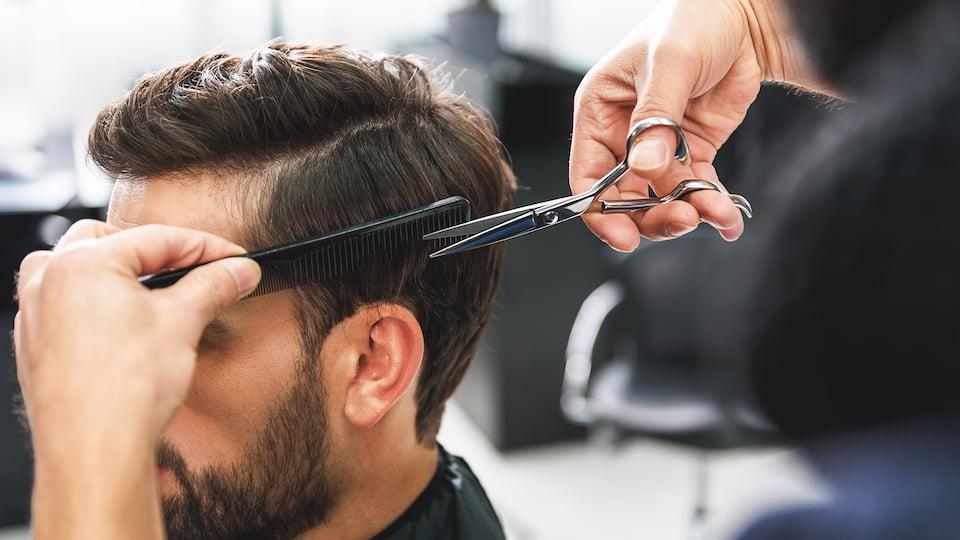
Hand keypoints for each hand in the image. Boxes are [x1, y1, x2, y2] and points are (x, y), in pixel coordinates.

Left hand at [13, 220, 259, 538]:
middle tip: (192, 269)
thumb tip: (240, 270)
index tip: (234, 259)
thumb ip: (214, 286)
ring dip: (112, 269)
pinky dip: (91, 301)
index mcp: (83, 263)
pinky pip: (60, 303)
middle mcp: (49, 280)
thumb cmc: (126, 389)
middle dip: (154, 251)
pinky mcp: (34, 345)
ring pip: (72, 267)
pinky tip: (121, 324)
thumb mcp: (183, 324)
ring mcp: (34, 314)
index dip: (206, 247)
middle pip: (107, 240)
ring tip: (148, 289)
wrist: (94, 451)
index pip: (157, 237)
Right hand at [570, 0, 812, 249]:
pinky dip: (712, 207)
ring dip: (689, 212)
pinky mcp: (691, 151)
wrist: (744, 17)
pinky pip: (696, 189)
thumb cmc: (693, 20)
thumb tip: (645, 166)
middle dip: (653, 216)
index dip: (601, 212)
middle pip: (624, 198)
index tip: (624, 236)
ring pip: (662, 199)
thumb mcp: (669, 63)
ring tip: (715, 212)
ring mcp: (658, 147)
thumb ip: (656, 118)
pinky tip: (727, 217)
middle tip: (683, 219)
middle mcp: (623, 134)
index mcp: (600, 112)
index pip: (587, 176)